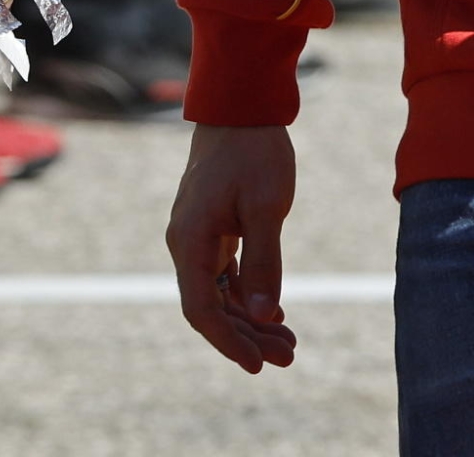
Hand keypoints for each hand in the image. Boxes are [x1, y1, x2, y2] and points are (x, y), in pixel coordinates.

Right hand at [166, 123, 299, 371]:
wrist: (242, 107)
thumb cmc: (254, 152)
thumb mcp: (267, 207)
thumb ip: (264, 262)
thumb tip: (262, 315)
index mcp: (189, 241)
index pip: (203, 309)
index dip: (229, 341)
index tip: (257, 365)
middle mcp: (186, 244)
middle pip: (212, 307)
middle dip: (247, 336)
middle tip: (287, 357)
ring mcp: (198, 237)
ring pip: (220, 293)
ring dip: (250, 319)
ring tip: (288, 343)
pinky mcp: (213, 229)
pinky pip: (226, 274)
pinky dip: (248, 294)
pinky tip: (274, 312)